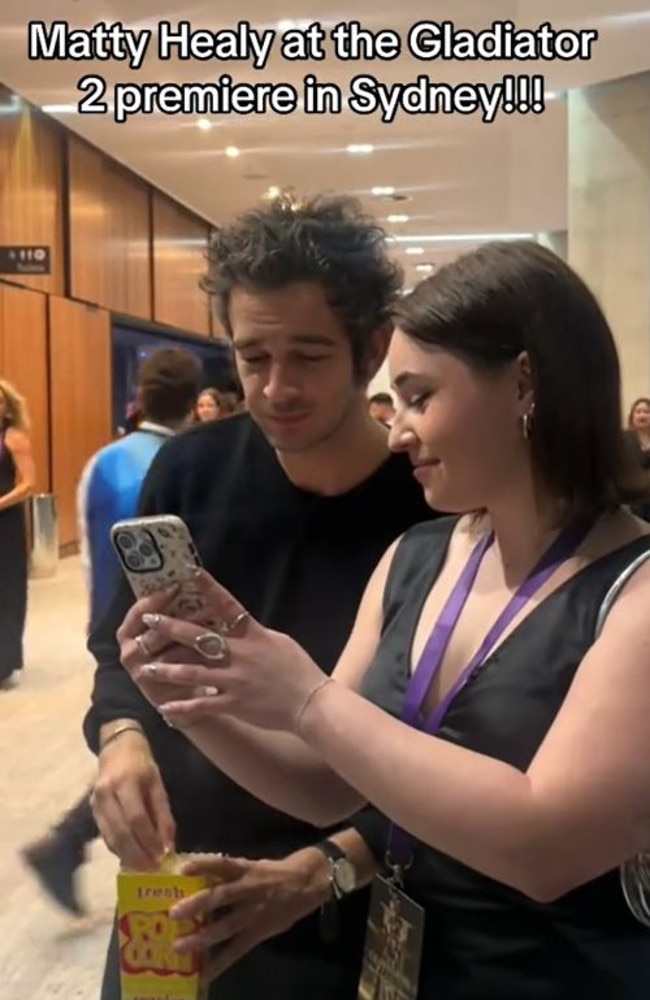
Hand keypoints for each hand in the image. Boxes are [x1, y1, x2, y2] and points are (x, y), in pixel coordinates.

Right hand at [91, 730, 175, 869]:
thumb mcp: (157, 783)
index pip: (136, 818)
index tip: (162, 856)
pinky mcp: (92, 810)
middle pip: (120, 832)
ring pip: (110, 837)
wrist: (116, 747)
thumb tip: (168, 846)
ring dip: (126, 856)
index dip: (148, 840)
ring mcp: (95, 802)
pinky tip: (129, 858)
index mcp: (126, 782)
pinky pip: (105, 835)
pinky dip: (117, 849)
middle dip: (136, 855)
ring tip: (143, 869)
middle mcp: (106, 793)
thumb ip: (163, 814)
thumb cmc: (142, 765)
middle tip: (152, 870)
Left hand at [123, 570, 326, 731]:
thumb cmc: (297, 669)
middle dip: (171, 627)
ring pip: (193, 672)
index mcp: (252, 634)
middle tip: (148, 619)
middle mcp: (239, 654)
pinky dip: (183, 707)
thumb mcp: (277, 641)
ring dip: (167, 669)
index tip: (190, 571)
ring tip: (146, 667)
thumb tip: (234, 623)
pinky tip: (165, 707)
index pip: (227, 605)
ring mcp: (234, 680)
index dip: (208, 587)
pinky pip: (203, 705)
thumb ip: (253, 633)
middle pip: (199, 636)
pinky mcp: (234, 703)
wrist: (310, 703)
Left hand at [169, 850, 330, 981]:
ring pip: (225, 926)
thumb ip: (229, 875)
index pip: (222, 864)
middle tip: (174, 913)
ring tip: (179, 946)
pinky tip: (204, 974)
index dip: (203, 865)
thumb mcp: (253, 867)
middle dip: (197, 905)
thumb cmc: (272, 874)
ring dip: (202, 937)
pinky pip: (237, 950)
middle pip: (220, 897)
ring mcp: (252, 913)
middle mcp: (247, 890)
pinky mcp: (258, 932)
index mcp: (245, 870)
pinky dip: (219, 963)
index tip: (182, 869)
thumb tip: (198, 880)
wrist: (305, 884)